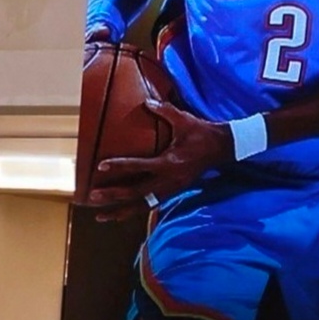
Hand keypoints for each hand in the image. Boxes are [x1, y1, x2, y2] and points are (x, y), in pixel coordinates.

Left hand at [91, 104, 228, 208]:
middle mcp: (170, 180)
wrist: (225, 148)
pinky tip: (122, 214)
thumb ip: (165, 111)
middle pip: (137, 193)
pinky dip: (136, 211)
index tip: (100, 166)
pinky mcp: (175, 191)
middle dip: (114, 196)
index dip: (120, 166)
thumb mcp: (185, 121)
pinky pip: (152, 205)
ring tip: (102, 217)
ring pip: (144, 205)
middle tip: (93, 197)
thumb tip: (147, 102)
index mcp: (170, 163)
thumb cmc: (203, 133)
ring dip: (122, 212)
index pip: (140, 166)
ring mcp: (173, 188)